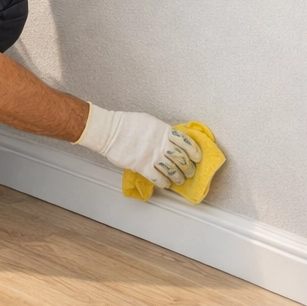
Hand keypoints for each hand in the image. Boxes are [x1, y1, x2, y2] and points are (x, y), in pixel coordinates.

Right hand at [77, 105, 201, 188]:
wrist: (109, 131)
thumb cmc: (126, 123)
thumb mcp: (149, 122)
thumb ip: (162, 132)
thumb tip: (171, 140)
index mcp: (164, 131)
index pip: (186, 143)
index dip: (195, 152)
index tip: (197, 158)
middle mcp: (161, 144)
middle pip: (182, 159)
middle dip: (188, 168)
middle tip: (189, 171)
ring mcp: (152, 156)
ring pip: (173, 171)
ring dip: (178, 177)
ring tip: (179, 180)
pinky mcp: (142, 166)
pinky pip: (158, 178)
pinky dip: (164, 183)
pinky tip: (165, 184)